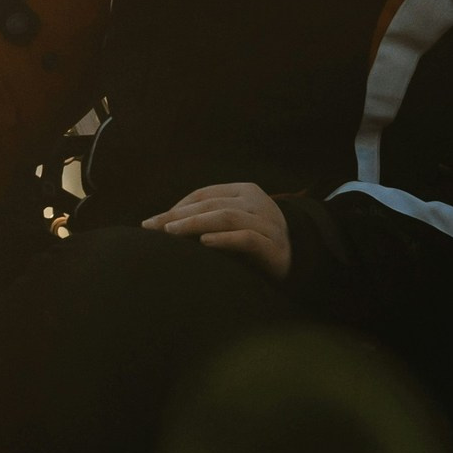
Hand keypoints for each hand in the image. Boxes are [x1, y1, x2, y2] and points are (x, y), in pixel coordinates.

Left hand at [143, 180, 292, 279]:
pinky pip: (246, 238)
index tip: (151, 222)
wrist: (301, 262)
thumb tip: (166, 225)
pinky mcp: (274, 246)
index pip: (204, 194)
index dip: (176, 206)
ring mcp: (268, 222)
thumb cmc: (257, 243)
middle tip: (152, 228)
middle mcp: (257, 202)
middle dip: (177, 215)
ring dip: (194, 223)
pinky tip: (204, 243)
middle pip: (210, 204)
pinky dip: (223, 239)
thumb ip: (210, 218)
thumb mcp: (234, 223)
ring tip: (171, 233)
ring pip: (226, 217)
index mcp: (245, 191)